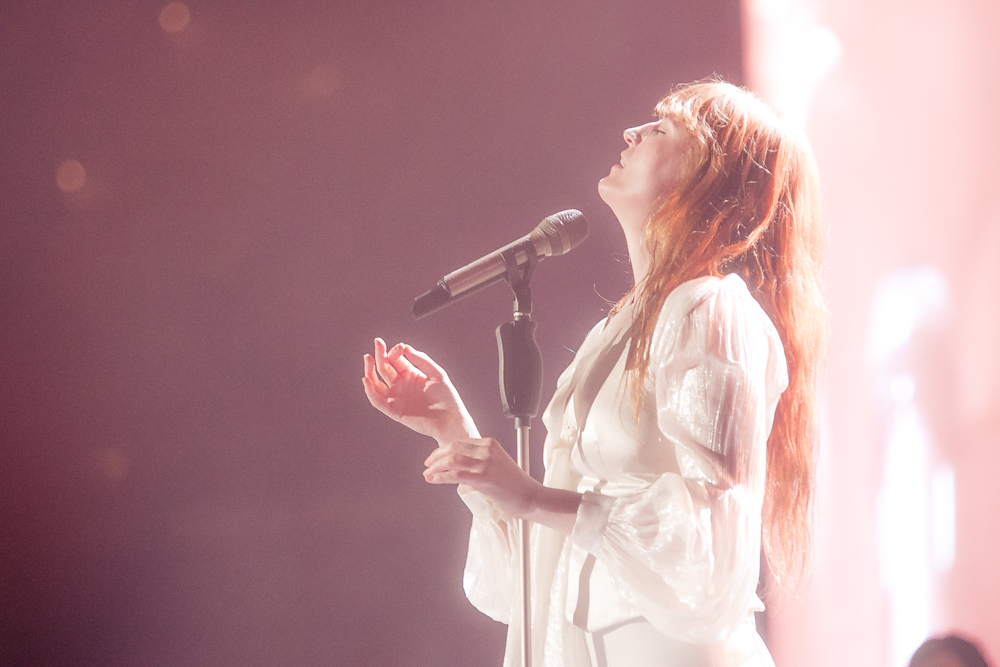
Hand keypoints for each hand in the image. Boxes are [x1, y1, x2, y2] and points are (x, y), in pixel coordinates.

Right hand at [362, 338, 478, 444]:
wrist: (450, 419)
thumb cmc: (446, 396)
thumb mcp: (437, 374)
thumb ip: (422, 360)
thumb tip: (406, 348)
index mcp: (410, 374)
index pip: (396, 360)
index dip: (395, 352)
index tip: (401, 347)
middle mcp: (401, 384)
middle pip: (384, 368)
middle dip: (380, 355)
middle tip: (377, 342)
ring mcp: (396, 397)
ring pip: (376, 383)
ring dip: (370, 370)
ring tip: (368, 358)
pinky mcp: (394, 411)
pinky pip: (378, 401)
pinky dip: (370, 391)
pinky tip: (366, 379)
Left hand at [423, 438, 540, 517]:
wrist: (530, 496)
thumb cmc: (515, 485)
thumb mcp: (497, 464)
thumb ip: (480, 462)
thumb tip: (461, 470)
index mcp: (490, 443)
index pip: (459, 442)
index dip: (443, 449)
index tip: (434, 457)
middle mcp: (486, 450)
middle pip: (452, 447)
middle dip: (436, 456)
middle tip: (427, 465)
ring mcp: (485, 463)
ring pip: (451, 459)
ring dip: (435, 467)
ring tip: (428, 474)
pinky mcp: (483, 477)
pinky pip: (455, 475)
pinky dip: (440, 477)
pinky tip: (433, 480)